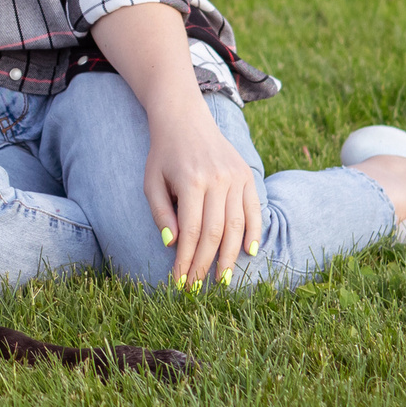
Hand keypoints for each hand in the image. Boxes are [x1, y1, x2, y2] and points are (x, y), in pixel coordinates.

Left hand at [141, 95, 261, 287]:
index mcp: (191, 181)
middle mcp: (217, 180)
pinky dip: (254, 232)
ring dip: (230, 256)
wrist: (185, 120)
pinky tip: (250, 253)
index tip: (179, 280)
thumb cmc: (163, 155)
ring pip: (237, 226)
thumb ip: (161, 212)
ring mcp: (235, 177)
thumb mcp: (151, 181)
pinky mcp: (247, 175)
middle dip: (205, 264)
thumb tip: (172, 244)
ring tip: (222, 278)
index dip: (186, 260)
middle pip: (216, 233)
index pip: (192, 231)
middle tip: (197, 287)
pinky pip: (254, 210)